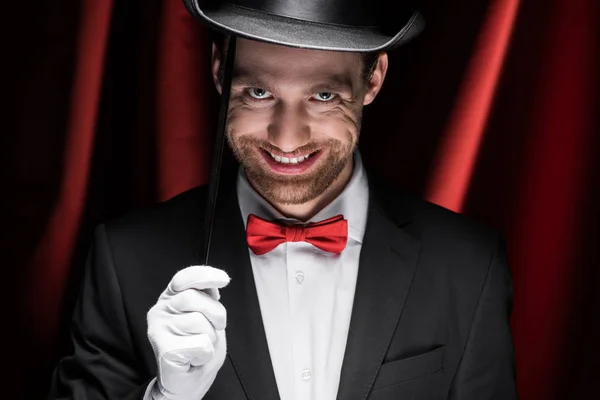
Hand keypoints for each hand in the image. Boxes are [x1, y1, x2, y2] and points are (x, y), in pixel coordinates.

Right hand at [147, 265, 230, 399]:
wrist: (186, 382)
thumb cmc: (197, 348)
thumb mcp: (207, 316)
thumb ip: (206, 298)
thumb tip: (213, 284)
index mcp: (172, 297)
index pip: (185, 278)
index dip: (205, 275)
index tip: (224, 280)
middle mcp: (161, 309)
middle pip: (194, 298)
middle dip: (215, 313)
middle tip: (214, 328)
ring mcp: (159, 328)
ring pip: (198, 322)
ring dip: (210, 337)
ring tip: (200, 345)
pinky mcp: (163, 348)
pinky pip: (199, 344)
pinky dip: (206, 353)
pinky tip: (195, 357)